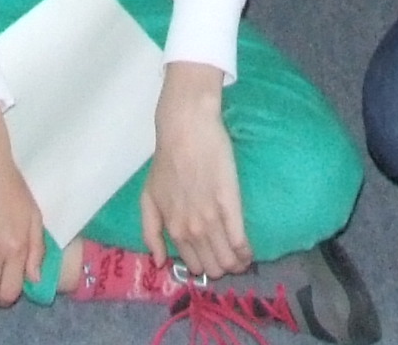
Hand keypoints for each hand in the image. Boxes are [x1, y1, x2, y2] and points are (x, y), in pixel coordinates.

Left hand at [139, 66, 252, 280]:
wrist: (186, 129)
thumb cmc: (167, 160)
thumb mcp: (148, 198)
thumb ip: (151, 232)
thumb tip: (160, 261)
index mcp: (173, 229)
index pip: (194, 265)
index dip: (205, 268)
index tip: (213, 262)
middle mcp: (191, 230)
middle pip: (213, 266)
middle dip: (221, 267)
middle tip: (228, 260)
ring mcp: (210, 218)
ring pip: (227, 258)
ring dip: (236, 263)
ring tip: (242, 260)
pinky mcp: (229, 203)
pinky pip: (239, 238)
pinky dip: (244, 250)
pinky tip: (248, 252)